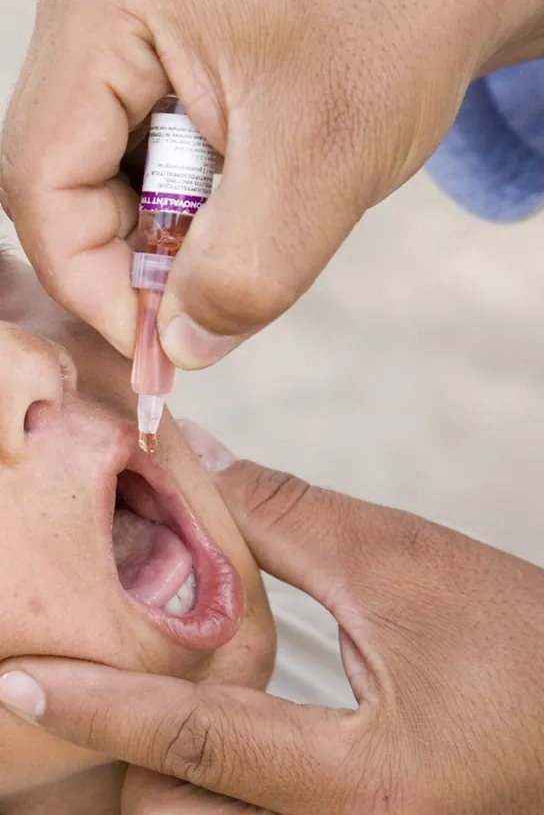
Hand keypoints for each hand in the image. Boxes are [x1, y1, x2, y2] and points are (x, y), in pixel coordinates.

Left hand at [1, 424, 542, 812]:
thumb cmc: (520, 643)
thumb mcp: (402, 562)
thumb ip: (284, 516)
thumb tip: (194, 468)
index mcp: (363, 782)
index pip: (197, 742)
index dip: (100, 704)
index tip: (20, 685)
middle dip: (129, 750)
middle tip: (113, 671)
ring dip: (164, 774)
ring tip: (162, 697)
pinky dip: (208, 789)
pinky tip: (214, 734)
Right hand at [2, 0, 543, 368]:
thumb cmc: (397, 22)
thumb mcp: (324, 157)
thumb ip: (247, 268)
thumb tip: (181, 344)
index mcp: (107, 11)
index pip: (42, 173)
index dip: (90, 280)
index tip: (155, 342)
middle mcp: (99, 21)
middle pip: (66, 178)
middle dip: (134, 261)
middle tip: (199, 313)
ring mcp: (128, 40)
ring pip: (109, 177)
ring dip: (167, 239)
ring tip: (244, 244)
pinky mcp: (163, 64)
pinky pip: (148, 160)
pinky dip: (190, 212)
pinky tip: (244, 210)